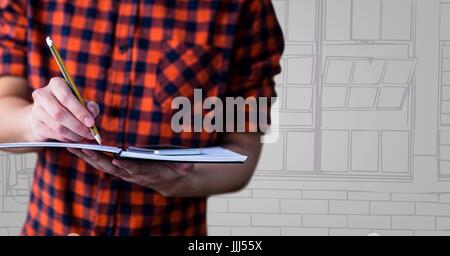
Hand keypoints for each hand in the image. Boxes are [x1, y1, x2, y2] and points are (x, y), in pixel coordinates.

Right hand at [29, 77, 99, 141]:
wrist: (49, 113)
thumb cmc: (71, 106)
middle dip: (78, 126)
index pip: (66, 97)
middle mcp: (42, 95)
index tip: (91, 123)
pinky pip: (53, 134)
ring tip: (83, 136)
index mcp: (56, 84)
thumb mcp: (83, 103)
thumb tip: (92, 112)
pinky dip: (66, 138)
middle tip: (89, 133)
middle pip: (60, 113)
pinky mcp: (35, 124)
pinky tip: (73, 138)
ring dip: (73, 134)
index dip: (79, 111)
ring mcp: (36, 110)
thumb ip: (91, 106)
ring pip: (57, 126)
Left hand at [67, 148, 194, 195]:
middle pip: (110, 168)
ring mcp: (122, 172)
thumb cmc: (174, 172)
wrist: (168, 182)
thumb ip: (184, 167)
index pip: (134, 169)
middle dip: (97, 158)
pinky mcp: (118, 169)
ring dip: (86, 156)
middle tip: (83, 148)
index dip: (126, 165)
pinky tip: (77, 147)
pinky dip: (88, 155)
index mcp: (146, 173)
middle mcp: (130, 174)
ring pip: (101, 165)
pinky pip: (100, 162)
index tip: (117, 160)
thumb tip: (188, 165)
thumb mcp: (182, 169)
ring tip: (71, 145)